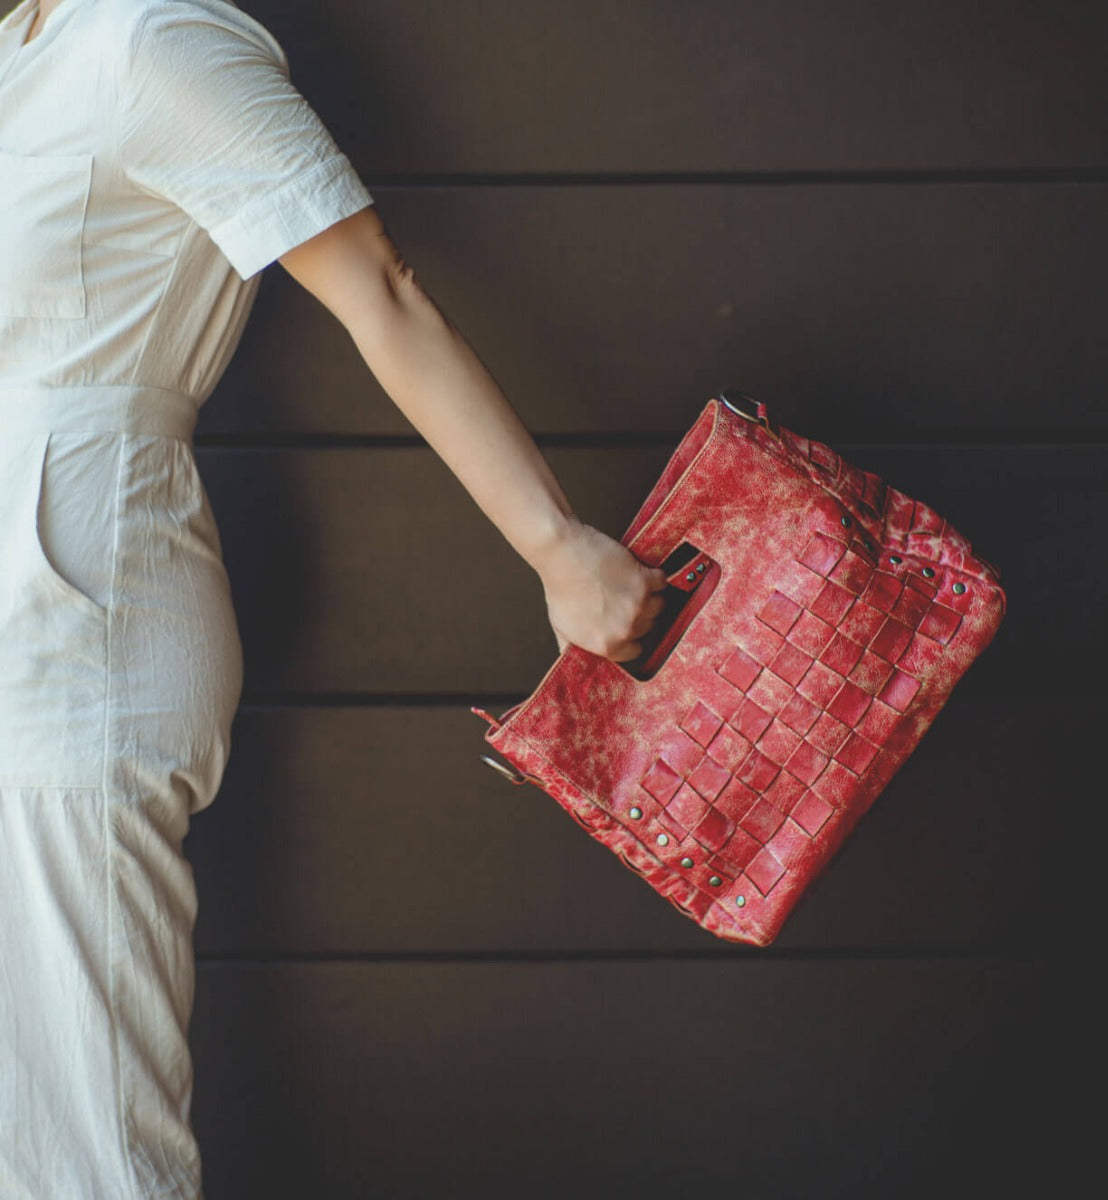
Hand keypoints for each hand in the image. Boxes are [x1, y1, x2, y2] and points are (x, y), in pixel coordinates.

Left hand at [533, 517, 668, 661]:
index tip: (628, 624)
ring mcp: (638, 606)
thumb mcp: (561, 627)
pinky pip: (662, 582)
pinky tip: (640, 572)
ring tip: (631, 585)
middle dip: (639, 614)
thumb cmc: (560, 586)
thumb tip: (582, 660)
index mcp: (607, 645)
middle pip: (648, 626)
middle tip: (625, 599)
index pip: (635, 651)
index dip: (631, 635)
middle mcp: (625, 629)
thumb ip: (576, 647)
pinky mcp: (645, 581)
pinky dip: (654, 575)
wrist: (562, 554)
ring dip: (649, 595)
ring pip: (659, 605)